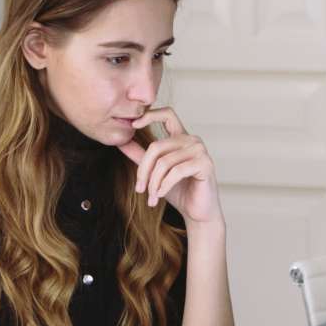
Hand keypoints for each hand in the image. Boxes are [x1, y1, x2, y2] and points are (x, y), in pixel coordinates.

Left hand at [117, 107, 222, 224]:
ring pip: (164, 161)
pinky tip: (161, 195)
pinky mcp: (205, 164)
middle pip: (157, 146)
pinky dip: (165, 185)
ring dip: (153, 183)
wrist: (198, 212)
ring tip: (151, 197)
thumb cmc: (179, 191)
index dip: (150, 115)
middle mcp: (192, 140)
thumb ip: (141, 156)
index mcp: (181, 137)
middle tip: (139, 189)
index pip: (167, 114)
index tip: (133, 124)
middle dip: (144, 170)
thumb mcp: (155, 172)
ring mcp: (200, 150)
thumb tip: (121, 142)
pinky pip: (176, 171)